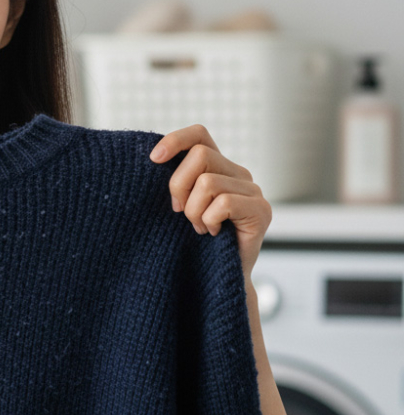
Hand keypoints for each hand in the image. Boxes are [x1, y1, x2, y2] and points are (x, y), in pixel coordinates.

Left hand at [148, 124, 271, 282]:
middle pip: (199, 155)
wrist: (217, 279)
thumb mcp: (178, 204)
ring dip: (193, 211)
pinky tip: (213, 234)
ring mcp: (254, 191)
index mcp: (218, 167)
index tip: (153, 159)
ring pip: (208, 182)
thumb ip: (174, 180)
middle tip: (178, 212)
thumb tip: (153, 157)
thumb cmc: (192, 242)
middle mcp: (239, 173)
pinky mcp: (262, 210)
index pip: (199, 134)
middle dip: (178, 185)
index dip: (175, 140)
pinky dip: (209, 221)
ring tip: (199, 227)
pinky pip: (223, 203)